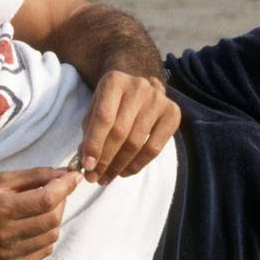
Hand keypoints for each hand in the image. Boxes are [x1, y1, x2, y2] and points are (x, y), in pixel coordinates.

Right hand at [0, 167, 81, 259]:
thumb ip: (33, 176)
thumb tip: (64, 173)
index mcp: (0, 207)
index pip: (46, 199)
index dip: (65, 186)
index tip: (73, 176)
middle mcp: (4, 234)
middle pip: (52, 219)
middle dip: (61, 201)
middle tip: (55, 190)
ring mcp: (6, 254)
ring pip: (51, 236)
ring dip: (53, 219)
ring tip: (41, 208)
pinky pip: (42, 252)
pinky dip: (44, 237)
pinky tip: (33, 226)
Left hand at [79, 70, 180, 185]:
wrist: (138, 87)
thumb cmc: (112, 101)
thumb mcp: (96, 109)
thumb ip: (89, 132)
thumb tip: (86, 163)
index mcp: (114, 81)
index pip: (103, 117)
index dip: (94, 144)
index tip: (87, 166)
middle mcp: (138, 86)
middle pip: (120, 132)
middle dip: (105, 160)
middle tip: (94, 177)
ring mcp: (158, 99)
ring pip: (136, 142)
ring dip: (119, 166)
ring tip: (107, 177)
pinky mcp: (173, 113)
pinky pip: (154, 148)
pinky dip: (137, 164)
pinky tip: (125, 172)